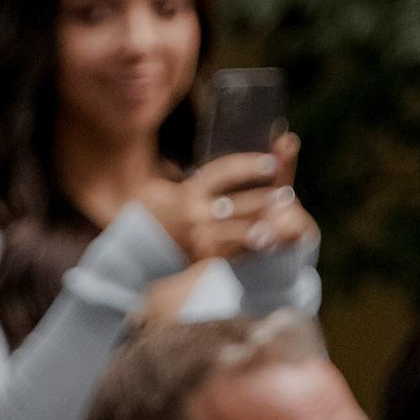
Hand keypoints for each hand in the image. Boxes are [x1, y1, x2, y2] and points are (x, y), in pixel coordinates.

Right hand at [138, 135, 312, 266]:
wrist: (131, 255)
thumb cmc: (144, 217)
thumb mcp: (158, 189)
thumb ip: (184, 180)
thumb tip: (210, 171)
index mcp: (187, 192)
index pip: (224, 173)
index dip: (249, 166)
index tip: (270, 162)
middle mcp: (196, 215)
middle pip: (240, 203)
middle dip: (266, 197)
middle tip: (287, 192)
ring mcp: (201, 238)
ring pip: (242, 229)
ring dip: (265, 222)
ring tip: (286, 216)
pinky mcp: (203, 257)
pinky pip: (234, 250)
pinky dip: (253, 245)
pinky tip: (268, 239)